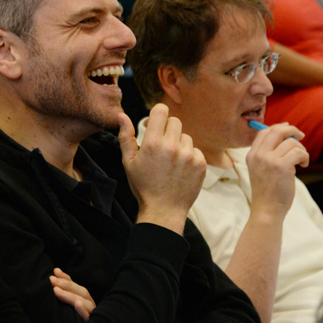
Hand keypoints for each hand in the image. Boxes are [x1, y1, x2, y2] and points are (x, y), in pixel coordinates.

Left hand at [50, 268, 95, 321]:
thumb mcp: (71, 306)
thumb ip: (66, 290)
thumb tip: (55, 271)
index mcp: (87, 303)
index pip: (78, 287)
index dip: (67, 279)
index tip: (54, 272)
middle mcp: (92, 309)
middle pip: (82, 293)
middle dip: (66, 285)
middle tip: (51, 280)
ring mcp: (94, 319)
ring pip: (86, 304)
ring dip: (71, 296)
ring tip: (56, 291)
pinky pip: (89, 321)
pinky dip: (83, 312)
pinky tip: (77, 305)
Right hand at [120, 105, 205, 233]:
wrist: (163, 210)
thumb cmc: (143, 186)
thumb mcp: (128, 162)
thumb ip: (126, 136)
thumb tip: (121, 115)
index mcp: (153, 143)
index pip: (161, 111)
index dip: (158, 115)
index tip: (156, 124)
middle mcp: (172, 146)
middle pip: (175, 121)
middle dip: (168, 130)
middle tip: (162, 147)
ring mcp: (188, 155)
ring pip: (186, 137)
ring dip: (179, 144)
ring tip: (171, 162)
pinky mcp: (200, 164)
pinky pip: (195, 150)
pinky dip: (189, 157)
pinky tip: (180, 170)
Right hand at [246, 123, 308, 222]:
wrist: (267, 209)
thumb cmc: (267, 191)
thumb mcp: (261, 169)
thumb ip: (268, 154)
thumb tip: (287, 137)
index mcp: (251, 155)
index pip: (264, 132)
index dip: (278, 127)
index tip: (288, 129)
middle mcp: (258, 155)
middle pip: (276, 131)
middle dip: (291, 130)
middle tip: (301, 135)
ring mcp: (269, 160)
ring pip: (291, 142)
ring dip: (301, 149)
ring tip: (302, 161)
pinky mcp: (282, 167)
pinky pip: (299, 152)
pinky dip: (305, 157)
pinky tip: (304, 166)